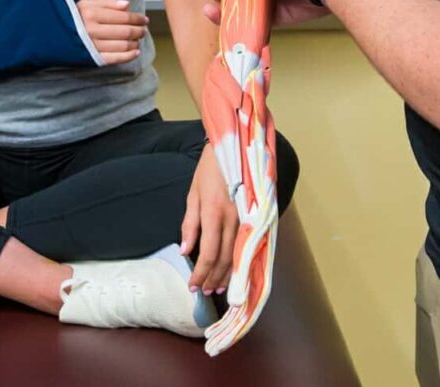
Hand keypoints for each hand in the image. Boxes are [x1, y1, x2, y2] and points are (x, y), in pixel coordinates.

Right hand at [77, 0, 146, 63]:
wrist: (55, 35)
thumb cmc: (74, 17)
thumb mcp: (87, 3)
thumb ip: (108, 1)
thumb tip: (127, 5)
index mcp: (91, 14)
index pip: (123, 17)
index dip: (137, 18)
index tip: (144, 19)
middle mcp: (92, 30)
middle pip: (125, 32)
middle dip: (139, 30)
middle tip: (143, 29)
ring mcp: (93, 45)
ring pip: (123, 45)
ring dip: (135, 43)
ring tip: (138, 39)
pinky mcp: (93, 58)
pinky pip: (115, 59)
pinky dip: (129, 56)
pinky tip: (136, 52)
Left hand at [180, 143, 237, 294]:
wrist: (233, 149)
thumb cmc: (209, 170)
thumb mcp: (193, 194)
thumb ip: (190, 224)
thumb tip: (186, 251)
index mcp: (213, 213)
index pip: (208, 253)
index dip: (200, 273)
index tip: (192, 287)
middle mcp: (232, 219)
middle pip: (225, 259)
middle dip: (213, 278)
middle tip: (204, 292)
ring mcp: (246, 218)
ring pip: (238, 255)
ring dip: (228, 274)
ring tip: (218, 288)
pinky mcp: (254, 216)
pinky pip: (247, 245)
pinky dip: (240, 262)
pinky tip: (235, 271)